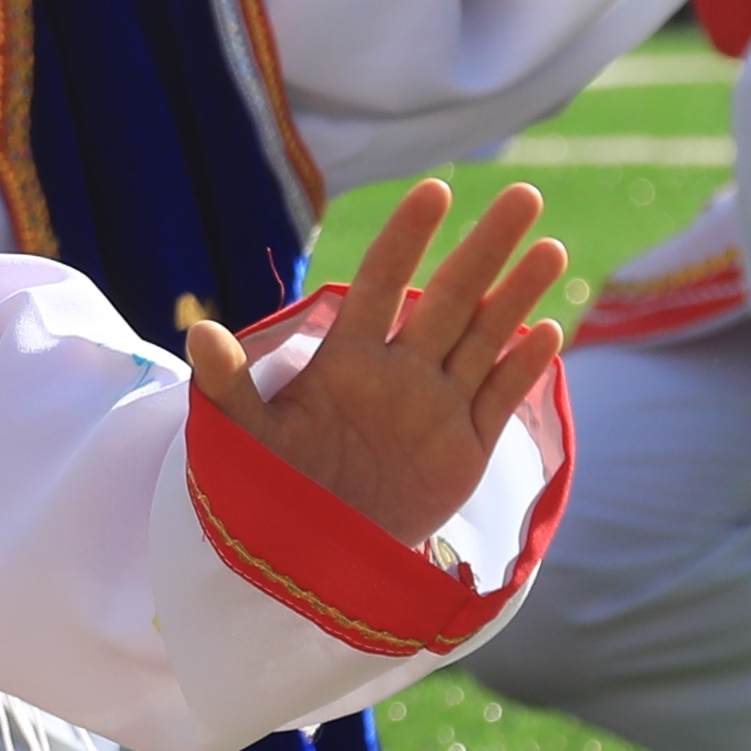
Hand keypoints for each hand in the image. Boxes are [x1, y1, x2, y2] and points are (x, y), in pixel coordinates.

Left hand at [181, 178, 569, 554]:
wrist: (315, 560)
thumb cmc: (272, 491)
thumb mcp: (244, 440)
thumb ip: (228, 386)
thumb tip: (199, 331)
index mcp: (347, 358)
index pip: (381, 282)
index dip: (407, 238)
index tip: (435, 190)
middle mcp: (400, 370)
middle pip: (450, 296)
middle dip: (485, 246)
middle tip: (523, 195)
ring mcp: (438, 406)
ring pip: (484, 337)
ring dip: (517, 295)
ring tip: (551, 247)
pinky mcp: (466, 449)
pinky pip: (499, 399)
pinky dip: (523, 369)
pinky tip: (549, 332)